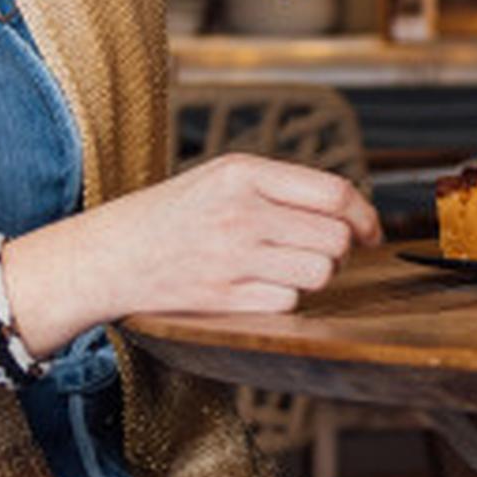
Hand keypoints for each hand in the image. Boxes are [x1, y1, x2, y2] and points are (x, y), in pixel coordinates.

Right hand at [6, 154, 381, 341]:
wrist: (106, 254)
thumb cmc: (172, 214)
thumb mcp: (222, 178)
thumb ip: (283, 188)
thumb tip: (353, 213)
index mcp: (243, 173)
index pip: (334, 193)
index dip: (365, 216)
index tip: (369, 232)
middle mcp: (240, 212)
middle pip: (335, 239)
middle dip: (339, 251)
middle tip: (318, 252)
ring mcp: (231, 257)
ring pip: (319, 274)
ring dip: (313, 277)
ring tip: (284, 268)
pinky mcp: (223, 298)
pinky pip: (288, 304)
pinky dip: (283, 300)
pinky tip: (257, 288)